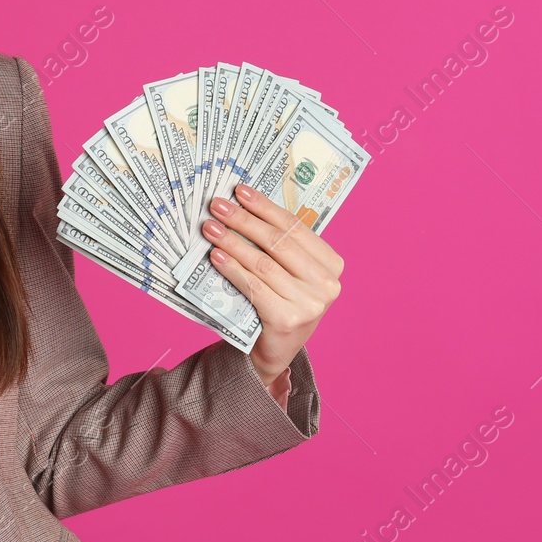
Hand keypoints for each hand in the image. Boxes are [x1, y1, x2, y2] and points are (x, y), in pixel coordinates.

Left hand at [199, 182, 343, 396]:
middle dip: (244, 220)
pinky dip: (232, 269)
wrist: (274, 350)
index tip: (240, 191)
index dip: (265, 207)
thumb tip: (242, 206)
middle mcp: (327, 283)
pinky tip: (216, 256)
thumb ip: (278, 246)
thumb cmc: (280, 302)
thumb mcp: (289, 273)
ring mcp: (311, 304)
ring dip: (232, 242)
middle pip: (278, 242)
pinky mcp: (288, 320)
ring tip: (210, 229)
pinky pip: (254, 286)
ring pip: (263, 263)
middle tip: (217, 206)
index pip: (294, 227)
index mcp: (331, 264)